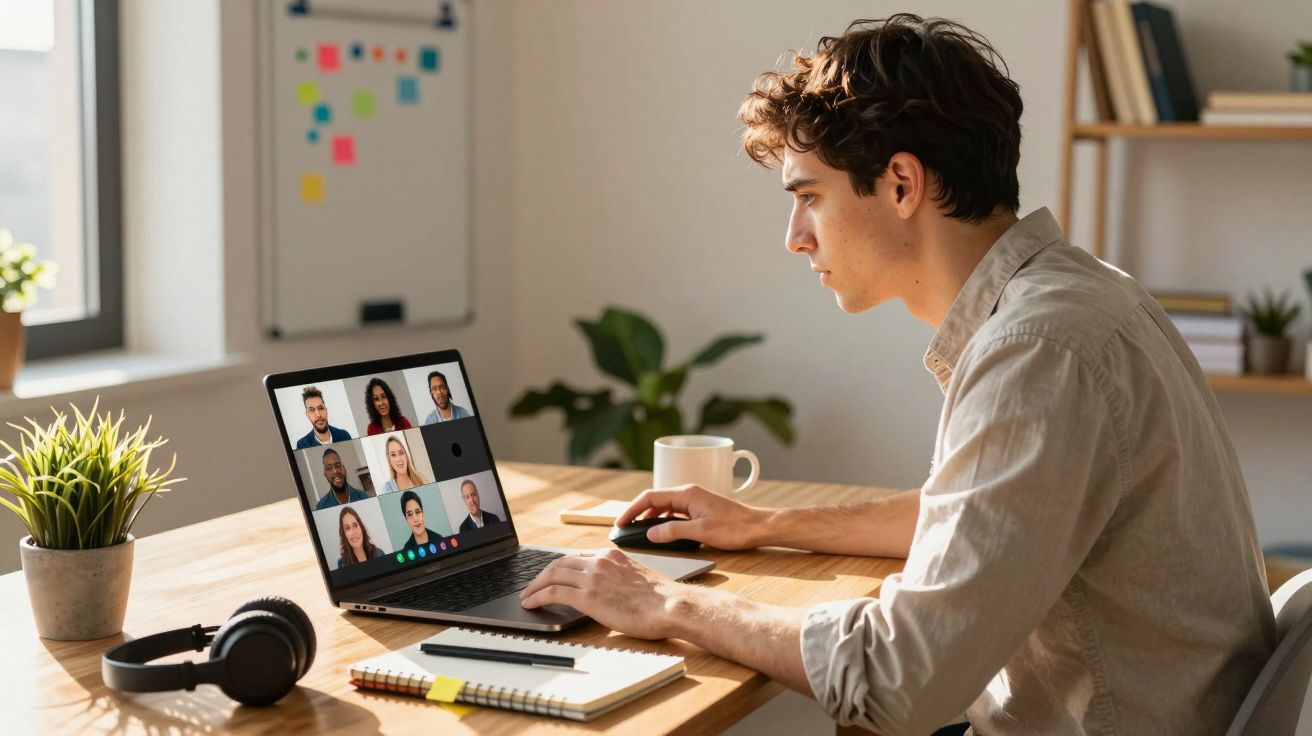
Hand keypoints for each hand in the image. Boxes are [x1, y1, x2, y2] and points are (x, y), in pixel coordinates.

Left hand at [519, 549, 686, 638]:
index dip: (558, 567)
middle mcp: (599, 561)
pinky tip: (531, 603)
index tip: (550, 575)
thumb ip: (618, 578)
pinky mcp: (588, 596)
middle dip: (541, 574)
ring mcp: (593, 577)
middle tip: (532, 585)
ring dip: (534, 585)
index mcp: (611, 554)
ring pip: (551, 575)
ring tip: (526, 596)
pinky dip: (537, 596)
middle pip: (559, 562)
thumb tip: (609, 590)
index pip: (575, 556)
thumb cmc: (661, 599)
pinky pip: (553, 592)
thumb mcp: (636, 578)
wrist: (671, 605)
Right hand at [617, 484, 769, 549]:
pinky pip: (675, 511)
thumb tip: (650, 534)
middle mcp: (689, 493)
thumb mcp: (701, 532)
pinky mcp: (700, 509)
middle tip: (625, 528)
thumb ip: (673, 532)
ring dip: (651, 517)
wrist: (759, 527)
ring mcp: (695, 501)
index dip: (632, 509)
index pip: (650, 497)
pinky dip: (664, 520)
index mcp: (686, 493)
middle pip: (655, 499)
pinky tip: (662, 532)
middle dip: (638, 512)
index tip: (620, 522)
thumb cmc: (735, 528)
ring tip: (639, 531)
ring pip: (665, 506)